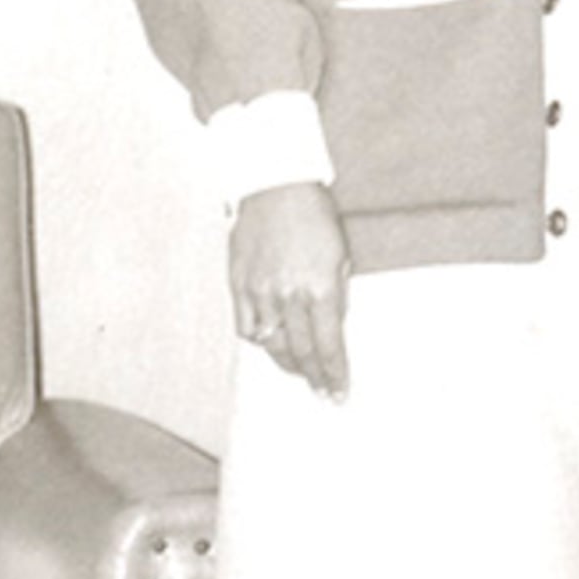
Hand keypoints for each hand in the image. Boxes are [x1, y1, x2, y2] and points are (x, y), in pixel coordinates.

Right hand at [230, 182, 351, 397]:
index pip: (329, 346)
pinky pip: (246, 327)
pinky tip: (270, 344)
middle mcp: (289, 295)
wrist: (276, 185)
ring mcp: (260, 291)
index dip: (334, 374)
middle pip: (301, 351)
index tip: (339, 392)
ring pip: (273, 344)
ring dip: (288, 364)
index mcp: (320, 288)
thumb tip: (332, 328)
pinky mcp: (238, 284)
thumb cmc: (314, 216)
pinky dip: (259, 340)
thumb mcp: (340, 256)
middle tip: (322, 392)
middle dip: (315, 377)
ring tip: (300, 373)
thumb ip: (335, 295)